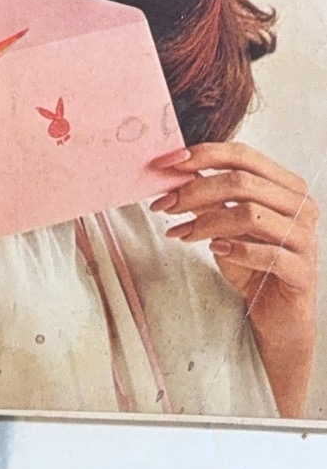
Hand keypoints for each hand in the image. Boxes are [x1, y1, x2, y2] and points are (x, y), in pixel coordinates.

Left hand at [152, 142, 318, 415]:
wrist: (277, 313)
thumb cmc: (252, 263)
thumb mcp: (225, 224)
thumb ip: (207, 197)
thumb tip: (172, 172)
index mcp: (285, 185)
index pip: (242, 155)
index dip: (201, 154)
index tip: (165, 164)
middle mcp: (300, 205)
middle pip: (241, 182)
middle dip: (194, 191)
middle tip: (164, 204)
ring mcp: (304, 237)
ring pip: (249, 214)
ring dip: (206, 222)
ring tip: (182, 232)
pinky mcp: (302, 270)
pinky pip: (265, 253)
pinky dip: (234, 250)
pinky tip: (214, 251)